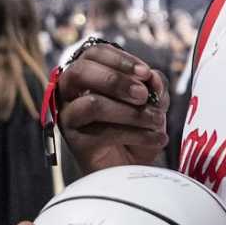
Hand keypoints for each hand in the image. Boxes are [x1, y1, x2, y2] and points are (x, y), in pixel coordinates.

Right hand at [55, 43, 168, 171]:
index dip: (120, 59)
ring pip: (93, 103)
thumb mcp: (152, 102)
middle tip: (143, 95)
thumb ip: (153, 85)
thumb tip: (152, 77)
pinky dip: (136, 134)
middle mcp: (70, 94)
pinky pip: (103, 132)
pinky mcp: (75, 143)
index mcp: (87, 77)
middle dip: (116, 80)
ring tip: (157, 120)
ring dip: (131, 112)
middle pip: (80, 72)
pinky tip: (157, 138)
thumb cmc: (137, 130)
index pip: (93, 54)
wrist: (133, 170)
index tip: (145, 72)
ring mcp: (69, 119)